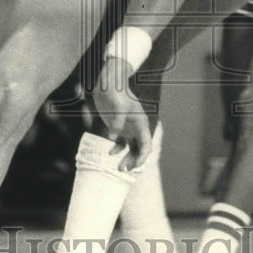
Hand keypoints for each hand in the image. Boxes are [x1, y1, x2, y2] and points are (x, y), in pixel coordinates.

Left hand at [92, 56, 151, 171]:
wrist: (107, 82)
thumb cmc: (115, 91)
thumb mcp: (117, 105)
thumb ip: (117, 122)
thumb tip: (113, 137)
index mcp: (140, 122)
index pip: (146, 144)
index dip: (142, 157)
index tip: (134, 166)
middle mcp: (136, 127)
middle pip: (139, 149)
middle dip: (134, 161)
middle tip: (123, 169)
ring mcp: (128, 127)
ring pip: (131, 147)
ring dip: (127, 158)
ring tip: (119, 167)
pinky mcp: (118, 127)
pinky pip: (121, 142)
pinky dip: (117, 149)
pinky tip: (110, 152)